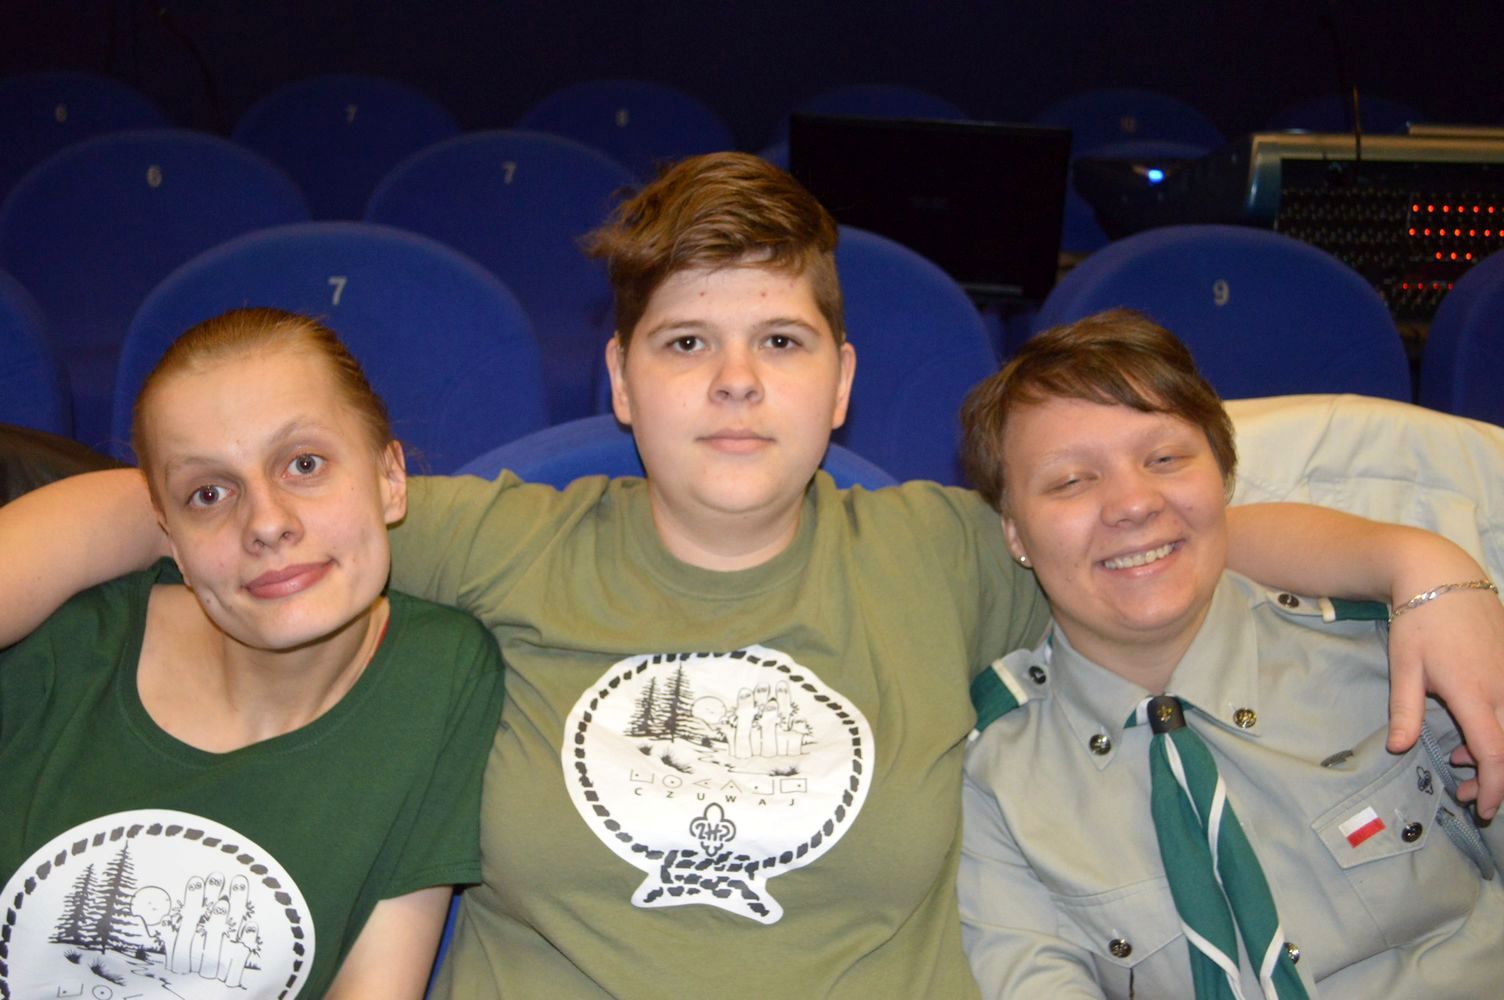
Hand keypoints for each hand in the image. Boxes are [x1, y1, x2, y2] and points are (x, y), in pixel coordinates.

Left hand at [1386, 584, 1503, 819]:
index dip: (1493, 788)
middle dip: (1494, 779)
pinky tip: (1474, 729)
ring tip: (1463, 758)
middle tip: (1465, 794)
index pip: (1495, 754)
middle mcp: (1503, 687)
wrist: (1441, 576)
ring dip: (1497, 754)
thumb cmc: (1417, 621)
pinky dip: (1501, 728)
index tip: (1484, 809)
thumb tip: (1399, 748)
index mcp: (1473, 692)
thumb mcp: (1404, 666)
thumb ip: (1405, 710)